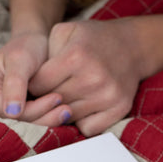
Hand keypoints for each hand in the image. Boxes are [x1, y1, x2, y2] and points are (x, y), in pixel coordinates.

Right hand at [0, 31, 72, 125]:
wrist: (32, 47)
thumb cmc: (27, 47)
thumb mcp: (20, 59)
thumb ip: (15, 83)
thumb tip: (11, 112)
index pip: (10, 113)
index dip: (35, 109)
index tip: (57, 98)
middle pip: (14, 124)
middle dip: (42, 118)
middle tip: (67, 110)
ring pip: (22, 129)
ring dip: (46, 121)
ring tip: (66, 111)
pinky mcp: (8, 119)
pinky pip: (26, 127)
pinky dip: (44, 121)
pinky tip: (60, 114)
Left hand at [27, 19, 150, 135]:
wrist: (133, 46)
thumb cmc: (93, 39)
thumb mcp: (65, 32)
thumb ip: (43, 53)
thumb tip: (29, 83)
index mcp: (76, 56)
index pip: (39, 85)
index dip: (33, 85)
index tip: (37, 82)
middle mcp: (93, 78)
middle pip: (53, 103)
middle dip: (46, 99)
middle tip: (49, 92)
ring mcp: (108, 95)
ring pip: (68, 117)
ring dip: (62, 111)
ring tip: (66, 98)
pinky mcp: (120, 108)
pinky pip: (89, 129)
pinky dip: (82, 122)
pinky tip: (82, 107)